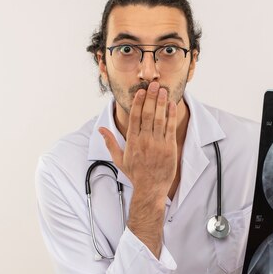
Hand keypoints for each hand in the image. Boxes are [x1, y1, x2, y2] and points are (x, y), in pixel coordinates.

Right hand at [99, 82, 177, 198]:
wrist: (150, 189)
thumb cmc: (135, 174)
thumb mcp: (119, 159)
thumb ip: (110, 142)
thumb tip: (100, 129)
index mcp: (132, 141)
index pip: (134, 117)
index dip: (137, 102)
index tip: (140, 91)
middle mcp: (144, 141)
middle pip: (147, 114)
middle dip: (150, 98)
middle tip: (152, 84)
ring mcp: (158, 144)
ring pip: (159, 119)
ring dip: (161, 103)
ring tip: (162, 90)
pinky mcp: (169, 148)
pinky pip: (170, 128)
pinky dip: (171, 115)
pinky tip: (171, 105)